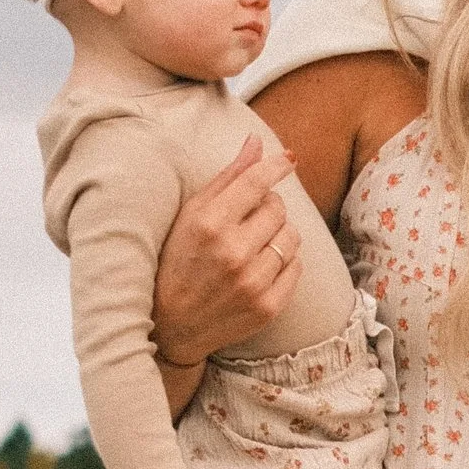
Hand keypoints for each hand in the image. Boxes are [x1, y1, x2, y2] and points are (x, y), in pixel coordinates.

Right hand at [152, 128, 302, 364]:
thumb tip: (257, 141)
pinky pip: (296, 267)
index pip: (257, 182)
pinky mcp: (268, 307)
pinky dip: (285, 262)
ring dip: (279, 234)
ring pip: (292, 237)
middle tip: (248, 220)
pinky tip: (261, 266)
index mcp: (209, 225)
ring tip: (256, 243)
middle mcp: (232, 253)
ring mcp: (252, 283)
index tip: (288, 159)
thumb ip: (227, 178)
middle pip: (278, 208)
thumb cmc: (177, 261)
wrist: (172, 326)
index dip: (276, 166)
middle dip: (268, 208)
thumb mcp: (191, 215)